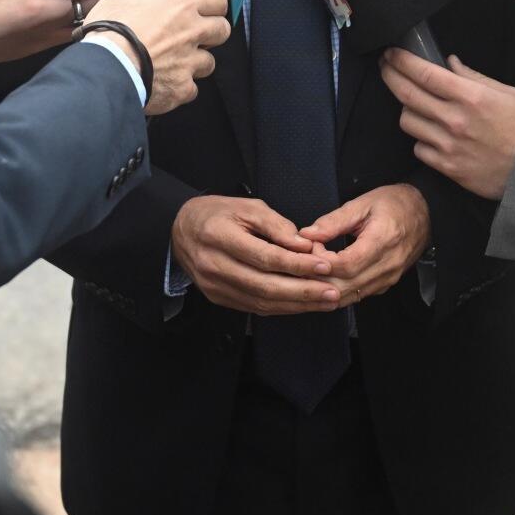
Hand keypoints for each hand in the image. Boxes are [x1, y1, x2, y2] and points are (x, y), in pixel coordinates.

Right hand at [82, 0, 229, 114]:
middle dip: (211, 34)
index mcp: (181, 3)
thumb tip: (139, 2)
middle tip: (191, 36)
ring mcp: (190, 62)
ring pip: (209, 62)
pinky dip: (181, 88)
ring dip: (195, 63)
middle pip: (222, 30)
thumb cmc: (109, 32)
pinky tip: (165, 84)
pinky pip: (192, 89)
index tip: (204, 11)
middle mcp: (192, 31)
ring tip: (173, 63)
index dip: (212, 6)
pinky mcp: (182, 87)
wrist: (106, 67)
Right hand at [170, 195, 338, 315]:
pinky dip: (281, 307)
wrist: (181, 230)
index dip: (298, 265)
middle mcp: (214, 265)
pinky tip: (302, 304)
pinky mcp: (217, 297)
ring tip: (325, 301)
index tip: (325, 266)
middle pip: (265, 285)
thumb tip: (305, 245)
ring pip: (261, 301)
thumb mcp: (247, 207)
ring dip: (297, 304)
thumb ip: (277, 225)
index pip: (265, 257)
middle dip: (304, 291)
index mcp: (219, 236)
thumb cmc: (217, 214)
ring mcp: (213, 285)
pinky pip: (253, 307)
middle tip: (333, 292)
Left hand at [302, 183, 430, 303]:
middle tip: (303, 262)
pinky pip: (357, 295)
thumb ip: (333, 221)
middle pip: (344, 286)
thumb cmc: (395, 204)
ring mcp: (389, 278)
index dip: (321, 261)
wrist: (426, 213)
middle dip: (318, 277)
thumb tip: (306, 234)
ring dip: (325, 287)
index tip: (311, 247)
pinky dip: (337, 290)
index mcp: (382, 241)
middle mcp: (388, 265)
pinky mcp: (386, 284)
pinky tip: (325, 278)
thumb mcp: (362, 203)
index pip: (346, 265)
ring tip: (310, 271)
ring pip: (349, 296)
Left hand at [380, 52, 514, 199]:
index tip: (391, 53)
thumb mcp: (506, 93)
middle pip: (407, 94)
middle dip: (390, 76)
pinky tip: (431, 134)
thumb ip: (473, 77)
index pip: (424, 73)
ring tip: (415, 105)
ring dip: (407, 109)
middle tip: (385, 67)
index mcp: (471, 96)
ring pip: (408, 121)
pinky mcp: (447, 168)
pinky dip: (421, 139)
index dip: (402, 61)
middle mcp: (455, 120)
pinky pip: (419, 148)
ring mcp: (449, 145)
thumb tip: (449, 63)